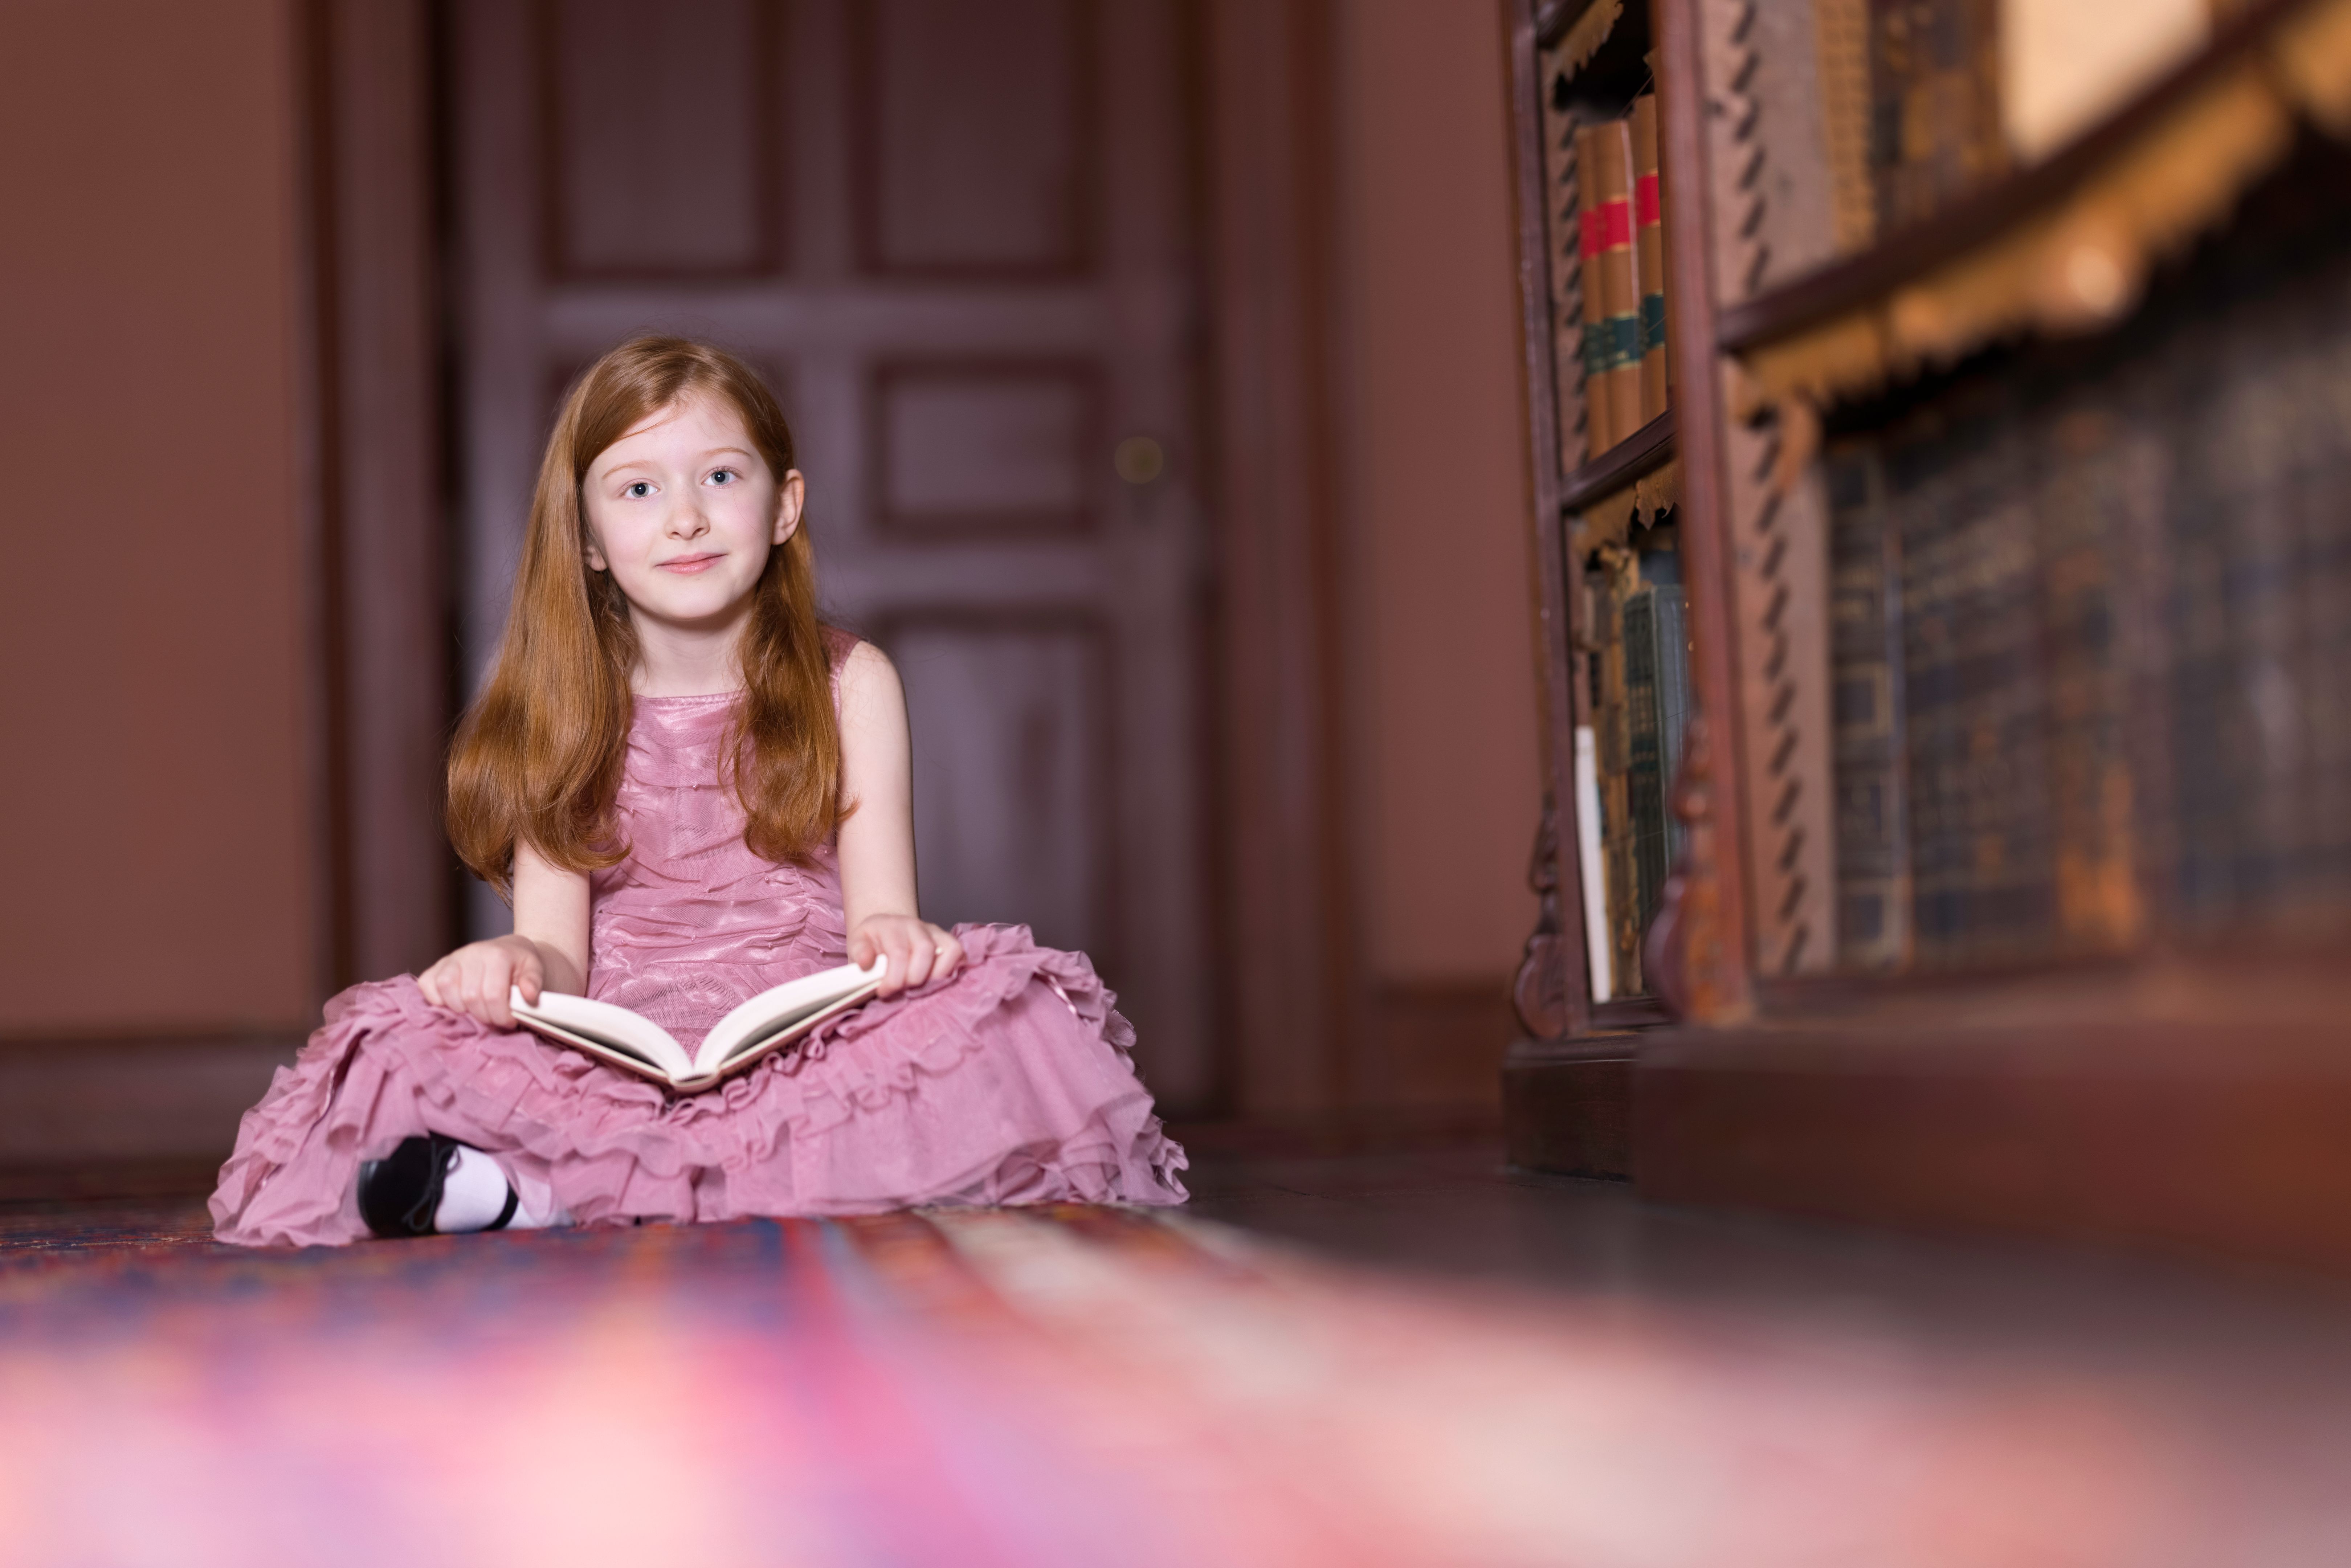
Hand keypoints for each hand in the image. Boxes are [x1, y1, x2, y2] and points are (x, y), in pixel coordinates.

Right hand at [417, 935, 544, 1027]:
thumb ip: (534, 981)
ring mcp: (451, 959)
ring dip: (461, 1009)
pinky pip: (427, 985)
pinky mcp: (436, 967)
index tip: (509, 1021)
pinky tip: (454, 1004)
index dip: (501, 1015)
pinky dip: (437, 1000)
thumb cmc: (519, 964)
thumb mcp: (535, 969)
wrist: (507, 950)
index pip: (493, 995)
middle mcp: (471, 953)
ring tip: (475, 1012)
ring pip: (446, 989)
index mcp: (496, 955)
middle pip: (470, 996)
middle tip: (494, 1018)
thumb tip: (528, 995)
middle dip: (484, 1016)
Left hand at [849, 915, 963, 996]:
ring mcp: (934, 931)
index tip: (883, 992)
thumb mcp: (858, 943)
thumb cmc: (872, 943)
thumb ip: (859, 953)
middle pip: (925, 950)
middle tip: (902, 990)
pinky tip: (935, 981)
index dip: (893, 978)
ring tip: (919, 988)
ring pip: (947, 950)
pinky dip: (950, 969)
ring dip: (934, 976)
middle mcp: (915, 924)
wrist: (885, 930)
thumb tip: (865, 963)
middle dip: (913, 978)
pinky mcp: (947, 939)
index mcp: (890, 925)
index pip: (898, 952)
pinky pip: (957, 951)